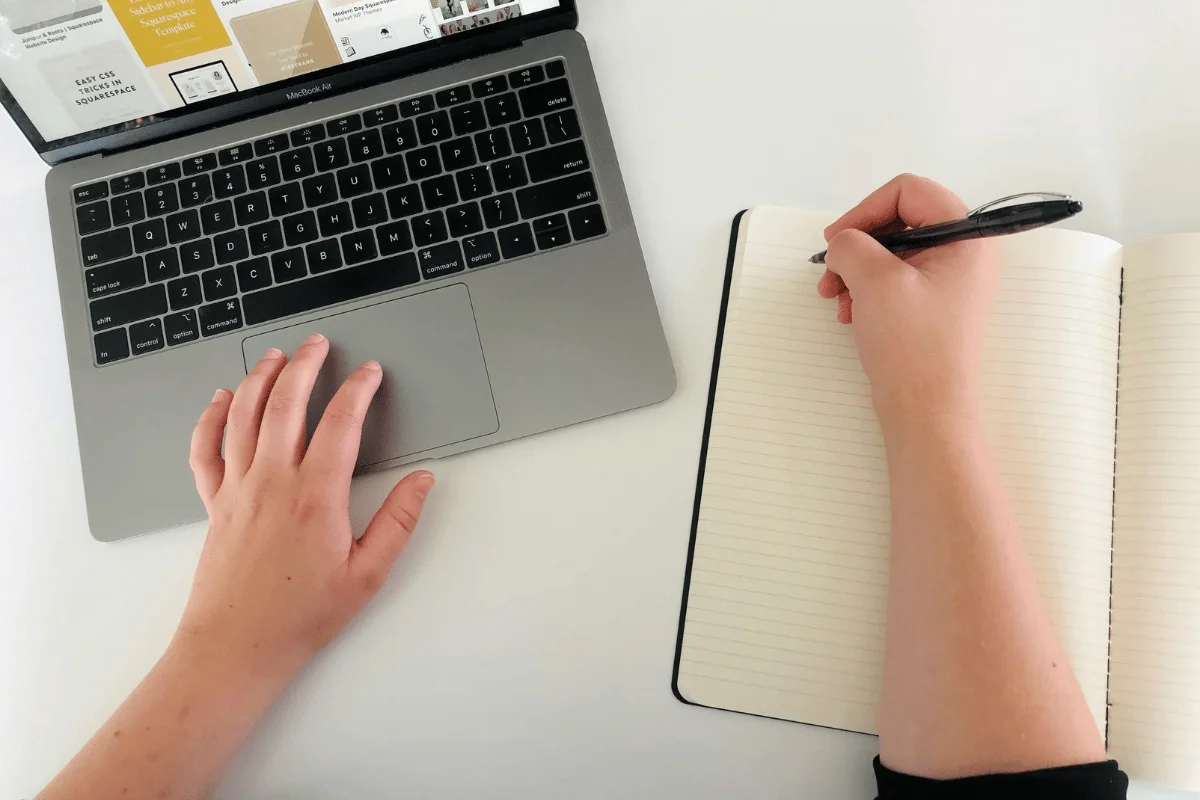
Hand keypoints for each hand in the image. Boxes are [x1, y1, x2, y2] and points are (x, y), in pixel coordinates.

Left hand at [178, 333, 434, 679]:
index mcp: (315, 496)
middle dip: (305, 365)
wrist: (236, 647)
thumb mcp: (367, 574)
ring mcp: (237, 488)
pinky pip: (205, 448)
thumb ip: (398, 522)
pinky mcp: (215, 503)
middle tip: (319, 344)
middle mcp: (272, 482)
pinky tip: (220, 399)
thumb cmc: (300, 617)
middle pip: (285, 403)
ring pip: (243, 415)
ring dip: (260, 378)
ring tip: (276, 356)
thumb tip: (422, 481)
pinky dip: (210, 417)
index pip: (340, 422)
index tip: (370, 373)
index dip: (358, 390)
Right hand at [817, 175, 1001, 428]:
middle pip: (899, 221)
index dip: (865, 209)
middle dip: (857, 245)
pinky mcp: (934, 305)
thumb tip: (843, 241)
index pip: (909, 191)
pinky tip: (851, 314)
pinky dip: (867, 290)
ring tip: (836, 300)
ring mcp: (951, 281)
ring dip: (856, 270)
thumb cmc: (912, 346)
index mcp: (966, 237)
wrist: (926, 410)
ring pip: (892, 253)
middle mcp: (965, 253)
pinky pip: (895, 280)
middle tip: (830, 273)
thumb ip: (852, 244)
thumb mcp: (875, 281)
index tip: (836, 239)